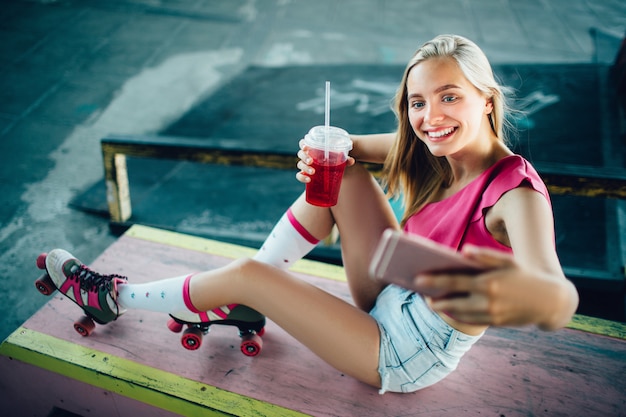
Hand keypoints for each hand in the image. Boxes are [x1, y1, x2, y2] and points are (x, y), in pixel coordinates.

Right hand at [295, 138, 354, 183]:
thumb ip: (345, 158)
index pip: (303, 143)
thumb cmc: (335, 159)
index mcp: (313, 147)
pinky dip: (302, 178)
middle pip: (300, 153)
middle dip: (304, 157)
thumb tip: (352, 161)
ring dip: (305, 168)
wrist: (333, 170)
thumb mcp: (340, 158)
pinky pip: (299, 176)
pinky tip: (308, 180)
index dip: (303, 144)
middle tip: (311, 161)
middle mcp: (307, 155)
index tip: (306, 147)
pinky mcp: (305, 174)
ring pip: (300, 164)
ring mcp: (305, 165)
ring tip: (313, 172)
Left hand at [412, 245, 562, 327]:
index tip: (417, 278)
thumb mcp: (507, 261)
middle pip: (453, 301)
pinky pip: (471, 321)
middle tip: (423, 295)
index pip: (453, 281)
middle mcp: (488, 301)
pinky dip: (459, 316)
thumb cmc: (524, 275)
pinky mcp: (496, 323)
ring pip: (460, 314)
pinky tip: (451, 309)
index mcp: (487, 282)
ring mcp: (491, 315)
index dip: (433, 281)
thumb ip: (484, 256)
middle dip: (436, 299)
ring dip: (445, 309)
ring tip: (434, 302)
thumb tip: (462, 251)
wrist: (549, 301)